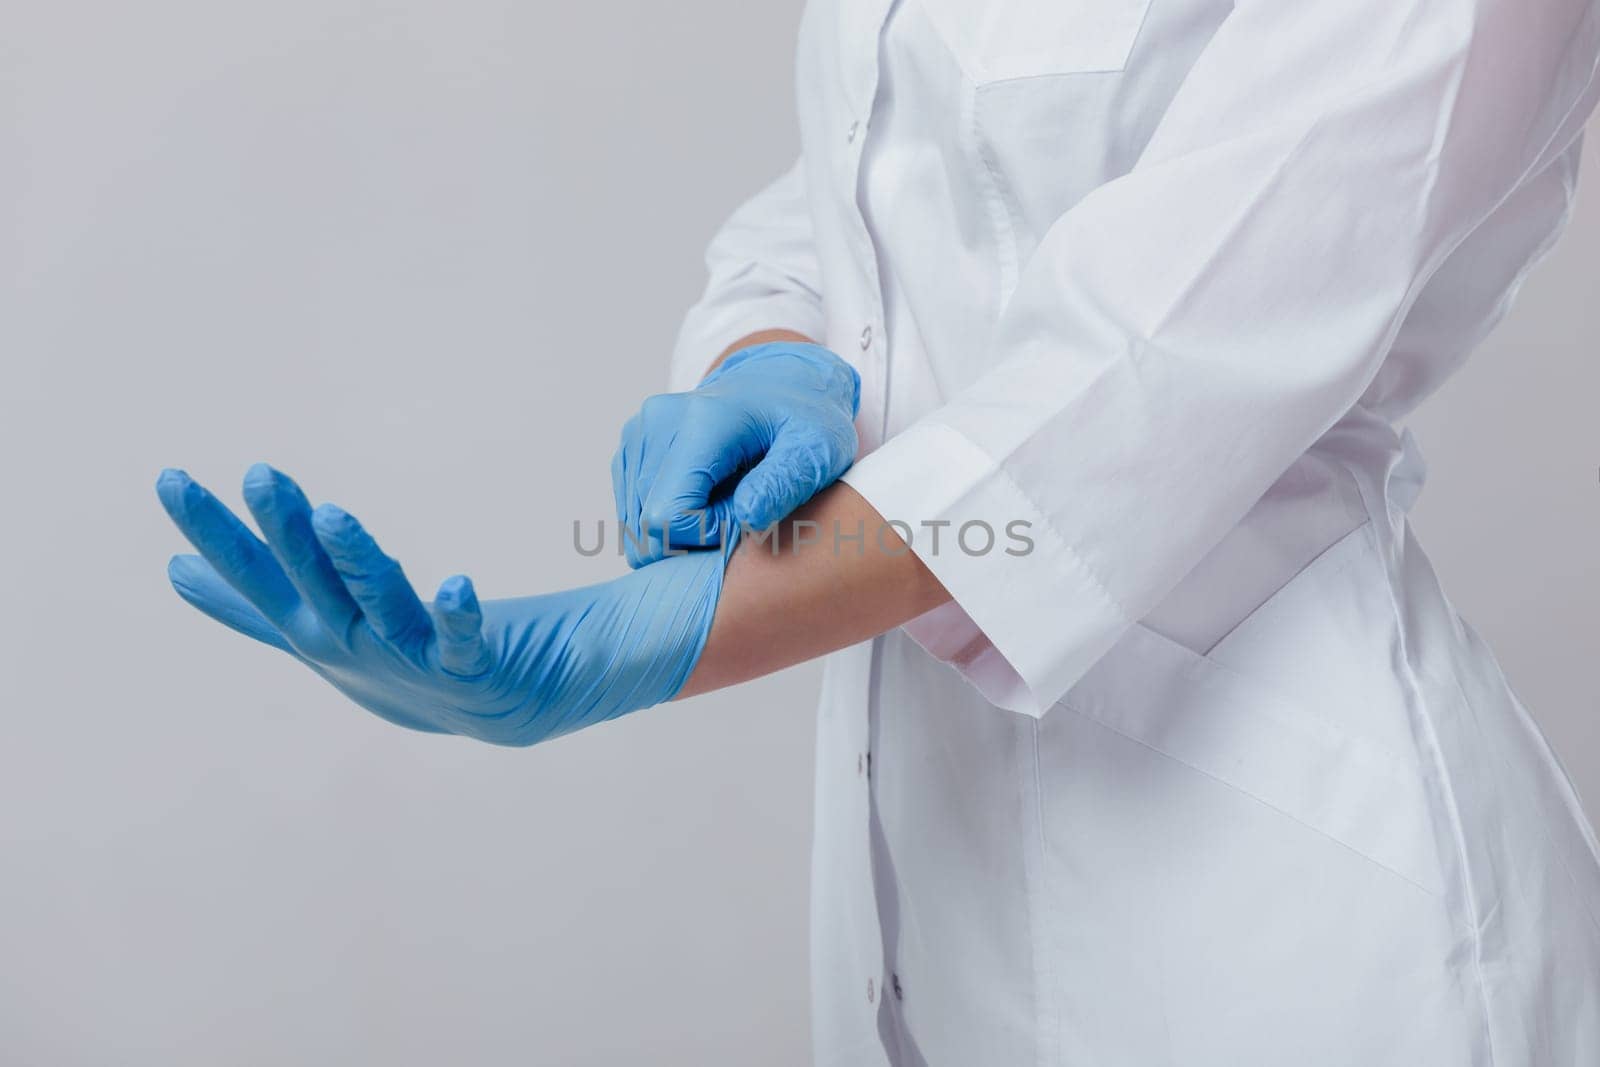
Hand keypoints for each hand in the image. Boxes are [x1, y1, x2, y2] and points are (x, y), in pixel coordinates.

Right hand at [156, 464, 733, 745]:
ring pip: (379, 607)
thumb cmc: (404, 664)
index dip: (214, 532)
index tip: (170, 478)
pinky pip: (466, 641)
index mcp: (315, 629)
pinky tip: (460, 584)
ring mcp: (412, 662)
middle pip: (312, 584)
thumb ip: (249, 605)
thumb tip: (175, 573)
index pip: (254, 575)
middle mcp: (355, 647)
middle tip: (258, 474)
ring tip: (335, 514)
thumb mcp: (316, 632)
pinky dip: (459, 616)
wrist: (499, 709)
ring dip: (357, 564)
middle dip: (282, 533)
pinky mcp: (473, 669)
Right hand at [612, 341, 859, 566]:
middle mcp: (657, 422)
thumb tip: (747, 516)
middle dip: (692, 535)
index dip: (707, 534)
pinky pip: (632, 510)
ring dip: (679, 528)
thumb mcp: (814, 451)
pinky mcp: (631, 447)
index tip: (746, 514)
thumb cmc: (805, 422)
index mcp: (700, 421)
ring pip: (635, 522)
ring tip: (725, 499)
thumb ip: (783, 484)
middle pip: (647, 523)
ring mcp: (637, 432)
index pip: (669, 515)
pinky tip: (703, 495)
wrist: (784, 385)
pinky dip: (666, 516)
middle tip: (739, 509)